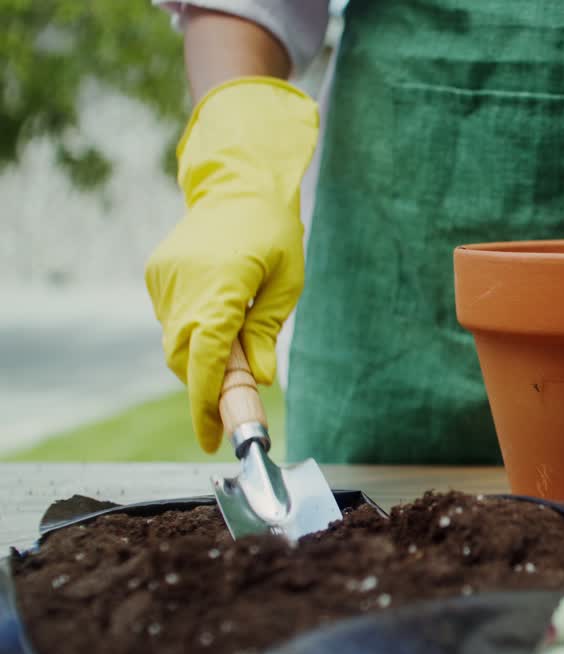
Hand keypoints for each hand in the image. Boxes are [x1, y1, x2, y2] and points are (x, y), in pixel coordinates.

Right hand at [145, 78, 318, 451]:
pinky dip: (191, 330)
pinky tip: (218, 310)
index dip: (207, 404)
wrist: (238, 184)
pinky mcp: (156, 274)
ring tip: (234, 340)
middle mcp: (185, 285)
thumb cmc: (275, 233)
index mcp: (222, 287)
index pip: (207, 359)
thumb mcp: (288, 283)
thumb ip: (267, 331)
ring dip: (200, 357)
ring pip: (175, 342)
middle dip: (205, 388)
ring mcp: (164, 280)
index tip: (212, 439)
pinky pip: (171, 319)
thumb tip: (257, 378)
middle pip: (185, 359)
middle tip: (230, 410)